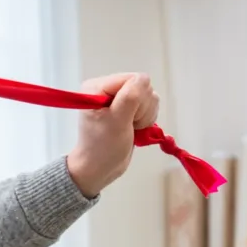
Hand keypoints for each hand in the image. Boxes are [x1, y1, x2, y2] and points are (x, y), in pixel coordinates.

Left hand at [66, 73, 160, 196]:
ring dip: (145, 115)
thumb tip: (144, 77)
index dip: (137, 98)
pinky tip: (135, 128)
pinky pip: (149, 106)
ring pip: (149, 96)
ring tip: (130, 128)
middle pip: (142, 87)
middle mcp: (107, 89)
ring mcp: (118, 99)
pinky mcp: (128, 109)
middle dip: (141, 108)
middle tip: (127, 124)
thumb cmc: (103, 147)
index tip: (126, 117)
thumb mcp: (117, 121)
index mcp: (97, 87)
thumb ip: (130, 97)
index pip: (133, 79)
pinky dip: (147, 119)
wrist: (99, 168)